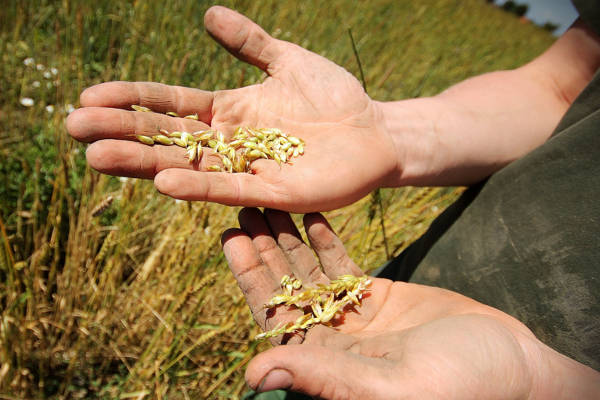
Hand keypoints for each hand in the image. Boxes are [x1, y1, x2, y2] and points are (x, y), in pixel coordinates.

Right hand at [66, 6, 397, 212]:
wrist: (376, 131)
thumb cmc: (335, 97)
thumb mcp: (288, 60)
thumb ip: (250, 42)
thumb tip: (207, 13)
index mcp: (229, 111)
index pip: (170, 104)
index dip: (131, 100)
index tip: (89, 95)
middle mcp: (230, 143)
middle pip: (167, 137)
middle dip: (121, 131)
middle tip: (72, 127)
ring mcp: (249, 169)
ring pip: (187, 166)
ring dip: (143, 163)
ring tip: (98, 157)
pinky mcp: (274, 193)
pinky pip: (229, 188)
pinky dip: (197, 186)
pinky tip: (163, 182)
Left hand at [222, 208, 598, 398]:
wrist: (511, 366)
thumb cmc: (459, 386)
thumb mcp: (388, 385)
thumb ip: (323, 377)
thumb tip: (255, 375)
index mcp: (325, 366)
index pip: (274, 317)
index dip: (251, 278)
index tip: (233, 237)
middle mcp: (331, 342)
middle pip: (286, 287)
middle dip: (265, 248)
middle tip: (246, 206)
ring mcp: (353, 318)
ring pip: (311, 272)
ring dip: (290, 237)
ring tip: (272, 201)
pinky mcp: (378, 298)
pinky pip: (342, 265)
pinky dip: (326, 239)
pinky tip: (312, 214)